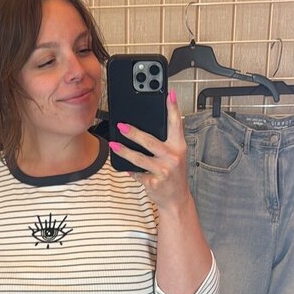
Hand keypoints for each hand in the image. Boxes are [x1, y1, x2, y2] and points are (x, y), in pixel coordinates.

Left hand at [109, 89, 190, 210]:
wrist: (177, 199)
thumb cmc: (174, 174)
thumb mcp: (175, 156)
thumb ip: (166, 141)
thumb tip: (145, 126)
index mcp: (179, 146)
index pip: (176, 124)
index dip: (173, 108)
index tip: (169, 94)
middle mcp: (173, 157)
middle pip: (150, 141)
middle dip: (134, 133)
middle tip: (121, 125)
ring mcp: (164, 171)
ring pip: (139, 158)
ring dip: (124, 151)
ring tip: (114, 144)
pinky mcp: (154, 182)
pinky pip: (137, 173)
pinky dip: (130, 170)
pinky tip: (125, 167)